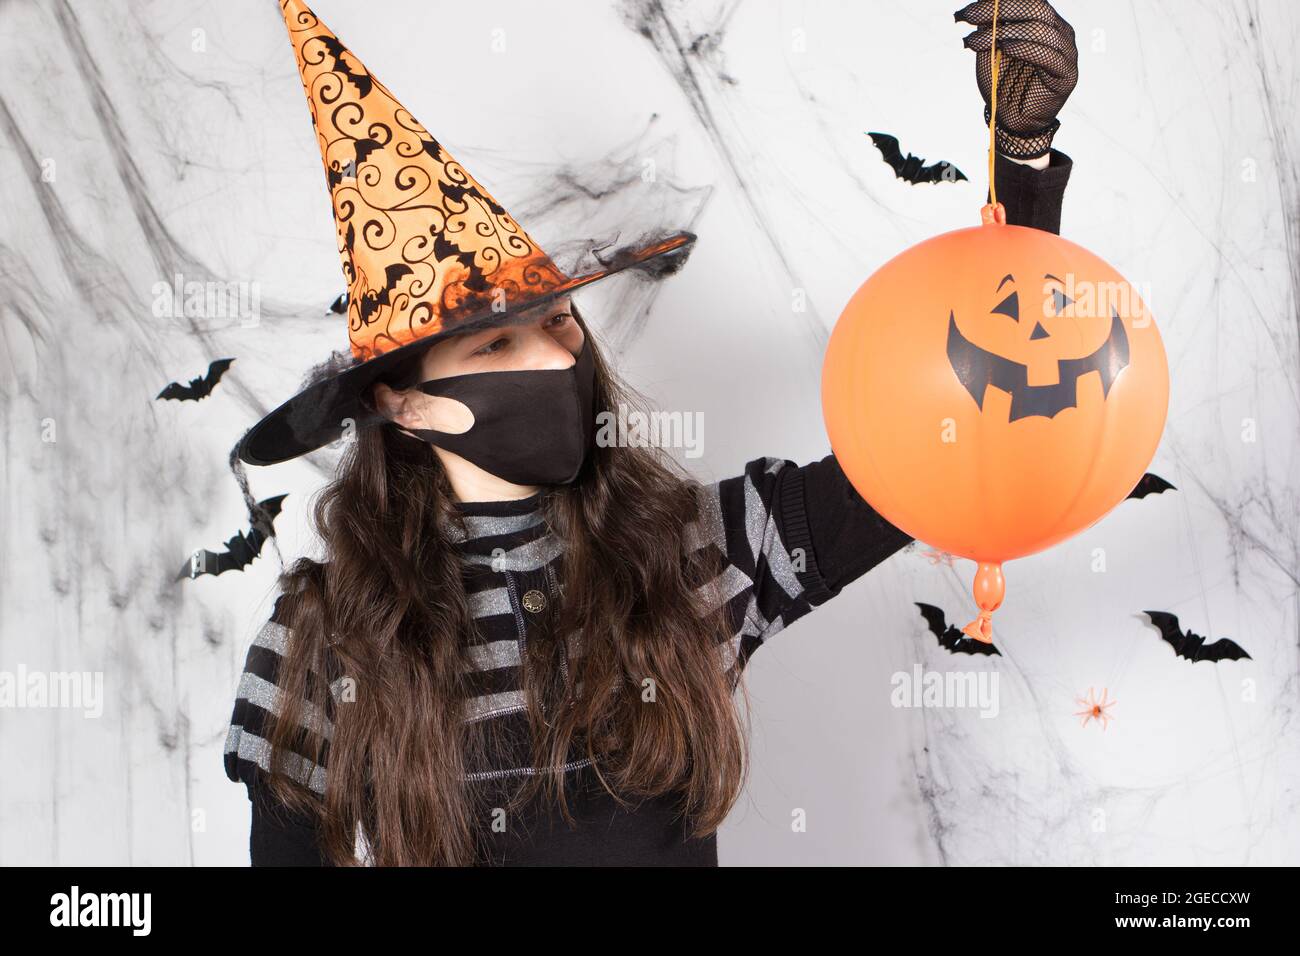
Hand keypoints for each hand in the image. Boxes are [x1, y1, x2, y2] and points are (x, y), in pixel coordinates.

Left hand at [955, 0, 1078, 159]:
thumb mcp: (991, 49)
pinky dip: (1024, 48)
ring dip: (1003, 31)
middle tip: (967, 17)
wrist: (1013, 119)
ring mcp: (1067, 51)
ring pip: (1039, 28)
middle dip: (997, 10)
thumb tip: (977, 5)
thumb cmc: (1003, 81)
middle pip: (1035, 7)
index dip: (997, 2)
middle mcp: (1060, 31)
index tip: (966, 10)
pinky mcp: (1067, 74)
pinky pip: (1047, 55)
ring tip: (976, 40)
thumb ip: (990, 28)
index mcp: (1044, 21)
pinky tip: (1004, 48)